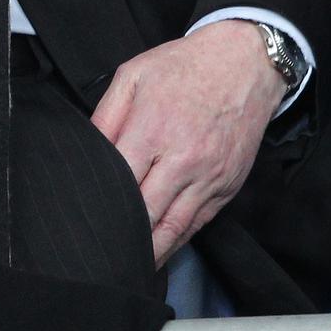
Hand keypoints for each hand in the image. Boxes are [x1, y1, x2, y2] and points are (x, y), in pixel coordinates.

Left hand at [91, 19, 285, 265]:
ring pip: (172, 230)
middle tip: (97, 256)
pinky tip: (158, 250)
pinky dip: (176, 242)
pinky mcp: (227, 186)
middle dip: (120, 238)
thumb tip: (87, 151)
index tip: (84, 222)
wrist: (246, 62)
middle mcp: (182, 160)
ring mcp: (208, 177)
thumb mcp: (133, 75)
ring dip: (148, 253)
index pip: (119, 183)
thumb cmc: (185, 66)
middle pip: (144, 216)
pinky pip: (197, 224)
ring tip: (124, 268)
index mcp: (152, 130)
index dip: (100, 206)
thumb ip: (106, 116)